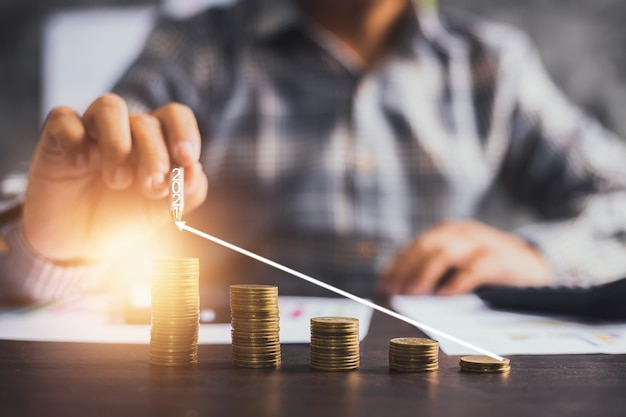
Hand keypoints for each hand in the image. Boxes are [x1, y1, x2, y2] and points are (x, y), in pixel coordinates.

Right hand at [23, 94, 207, 261]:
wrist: (78, 245)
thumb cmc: (124, 219)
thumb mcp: (163, 212)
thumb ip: (187, 192)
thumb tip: (195, 171)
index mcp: (157, 142)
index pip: (176, 116)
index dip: (185, 133)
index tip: (188, 159)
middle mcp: (126, 130)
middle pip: (146, 121)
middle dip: (155, 155)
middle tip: (153, 187)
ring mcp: (91, 130)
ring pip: (109, 106)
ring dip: (119, 144)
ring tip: (118, 181)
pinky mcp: (57, 136)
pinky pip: (65, 118)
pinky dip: (76, 139)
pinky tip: (80, 164)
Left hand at [377, 220, 550, 295]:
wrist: (534, 263)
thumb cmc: (488, 268)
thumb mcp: (460, 264)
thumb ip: (437, 273)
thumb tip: (404, 293)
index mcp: (449, 232)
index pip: (416, 246)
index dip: (398, 265)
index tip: (383, 286)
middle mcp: (463, 232)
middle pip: (428, 246)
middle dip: (408, 269)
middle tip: (395, 291)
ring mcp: (483, 242)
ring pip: (448, 252)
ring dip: (427, 273)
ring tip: (413, 293)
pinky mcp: (502, 258)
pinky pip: (476, 268)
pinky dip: (459, 281)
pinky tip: (445, 295)